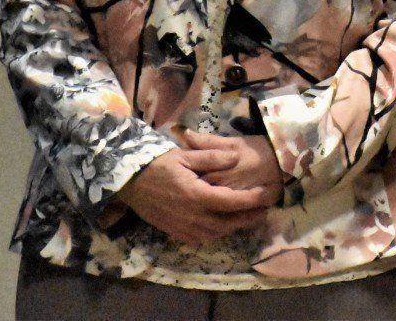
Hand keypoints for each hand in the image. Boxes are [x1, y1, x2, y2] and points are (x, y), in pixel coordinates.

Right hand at [117, 139, 282, 244]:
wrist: (129, 182)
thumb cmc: (158, 164)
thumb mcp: (185, 155)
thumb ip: (212, 156)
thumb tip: (236, 158)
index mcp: (196, 195)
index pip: (231, 202)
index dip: (251, 200)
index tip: (267, 195)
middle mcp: (191, 216)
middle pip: (226, 223)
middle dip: (247, 218)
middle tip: (263, 211)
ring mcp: (182, 227)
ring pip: (214, 234)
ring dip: (233, 228)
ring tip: (247, 219)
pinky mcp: (174, 232)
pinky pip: (200, 239)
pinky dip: (215, 235)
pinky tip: (222, 227)